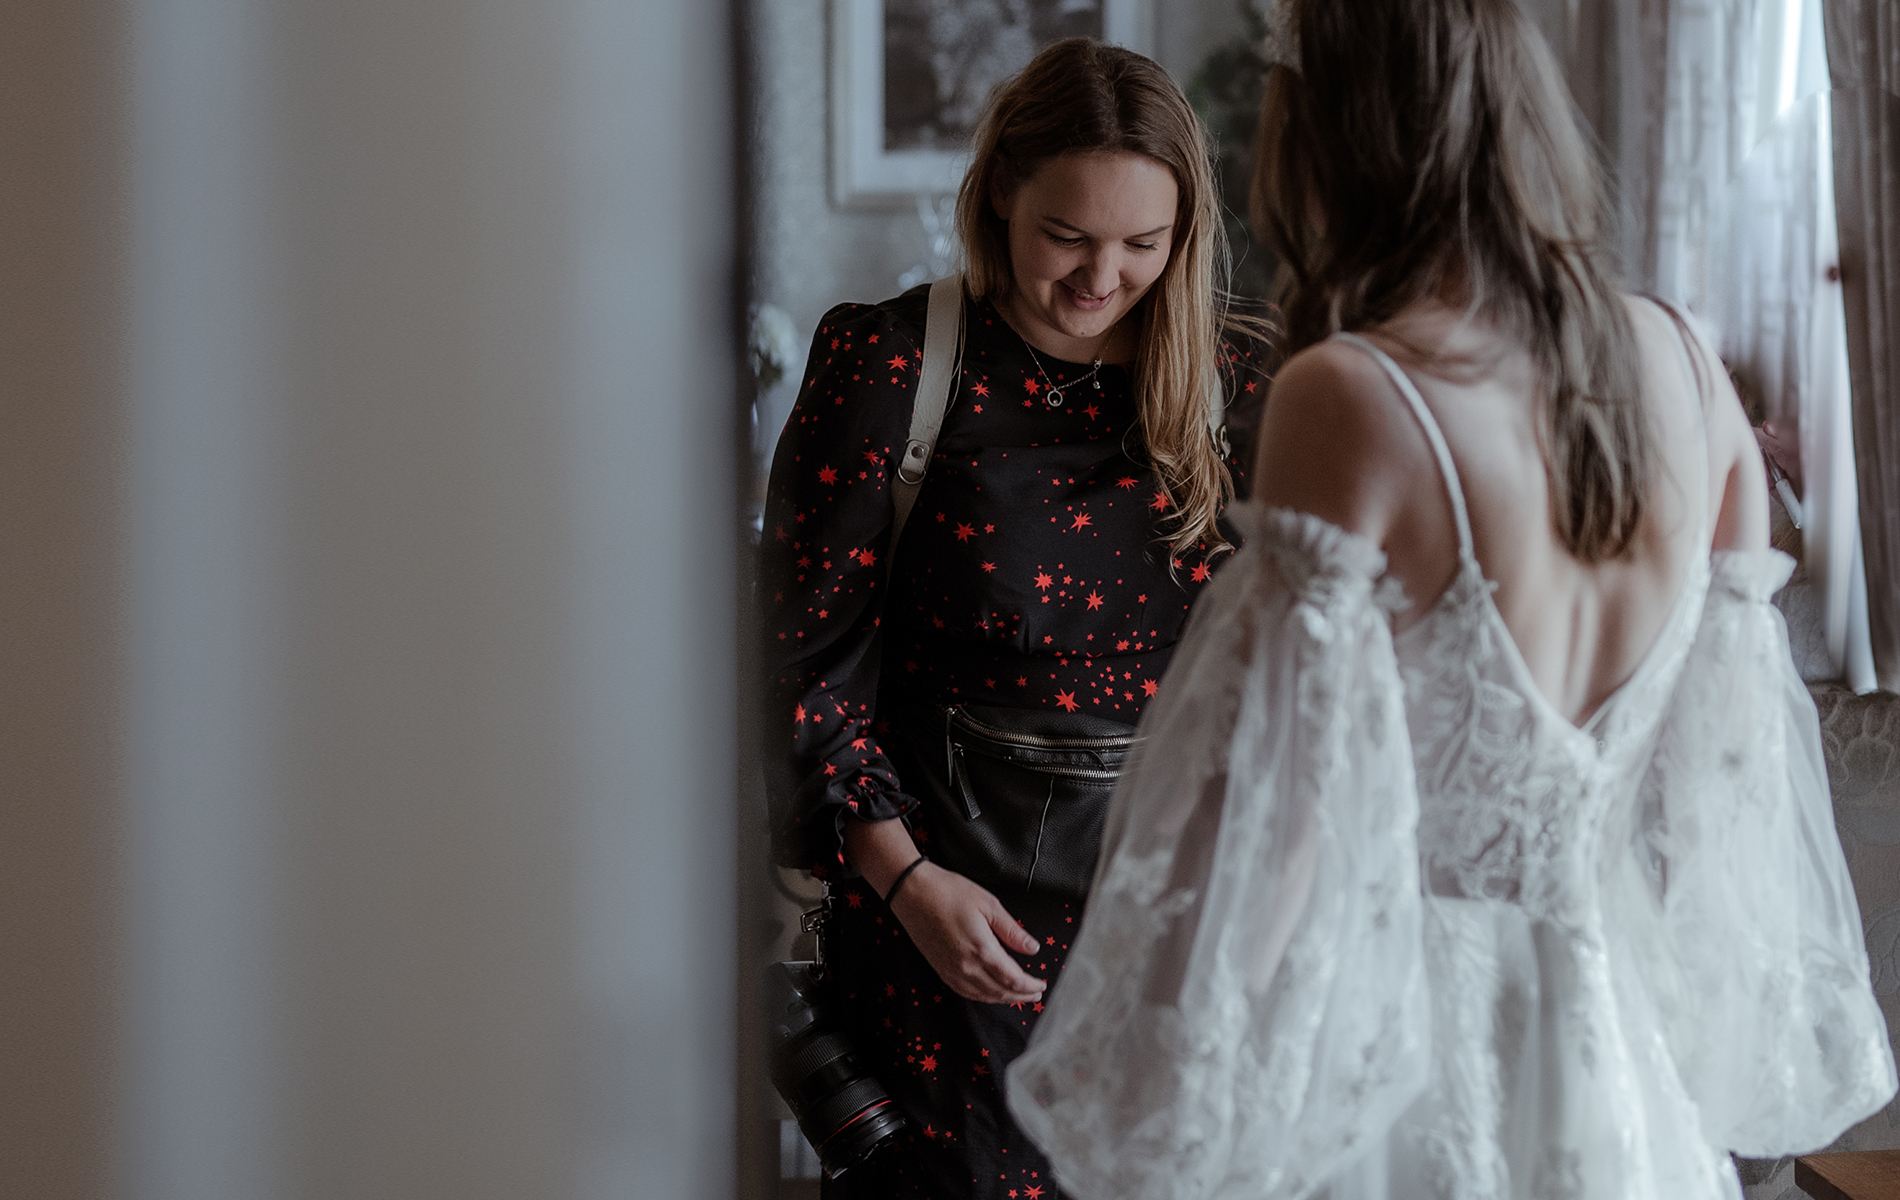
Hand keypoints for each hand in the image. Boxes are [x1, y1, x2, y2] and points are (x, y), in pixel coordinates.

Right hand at [888, 862, 1046, 1005]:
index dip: (1030, 986)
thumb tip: (1032, 948)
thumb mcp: (988, 904)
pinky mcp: (941, 970)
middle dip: (1021, 996)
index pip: (1013, 979)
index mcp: (982, 950)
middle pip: (1000, 992)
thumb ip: (1011, 931)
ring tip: (1018, 995)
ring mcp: (952, 971)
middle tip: (1036, 994)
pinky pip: (966, 992)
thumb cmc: (949, 892)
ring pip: (983, 996)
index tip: (1042, 985)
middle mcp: (967, 966)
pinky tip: (990, 993)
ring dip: (1003, 999)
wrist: (912, 893)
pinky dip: (983, 997)